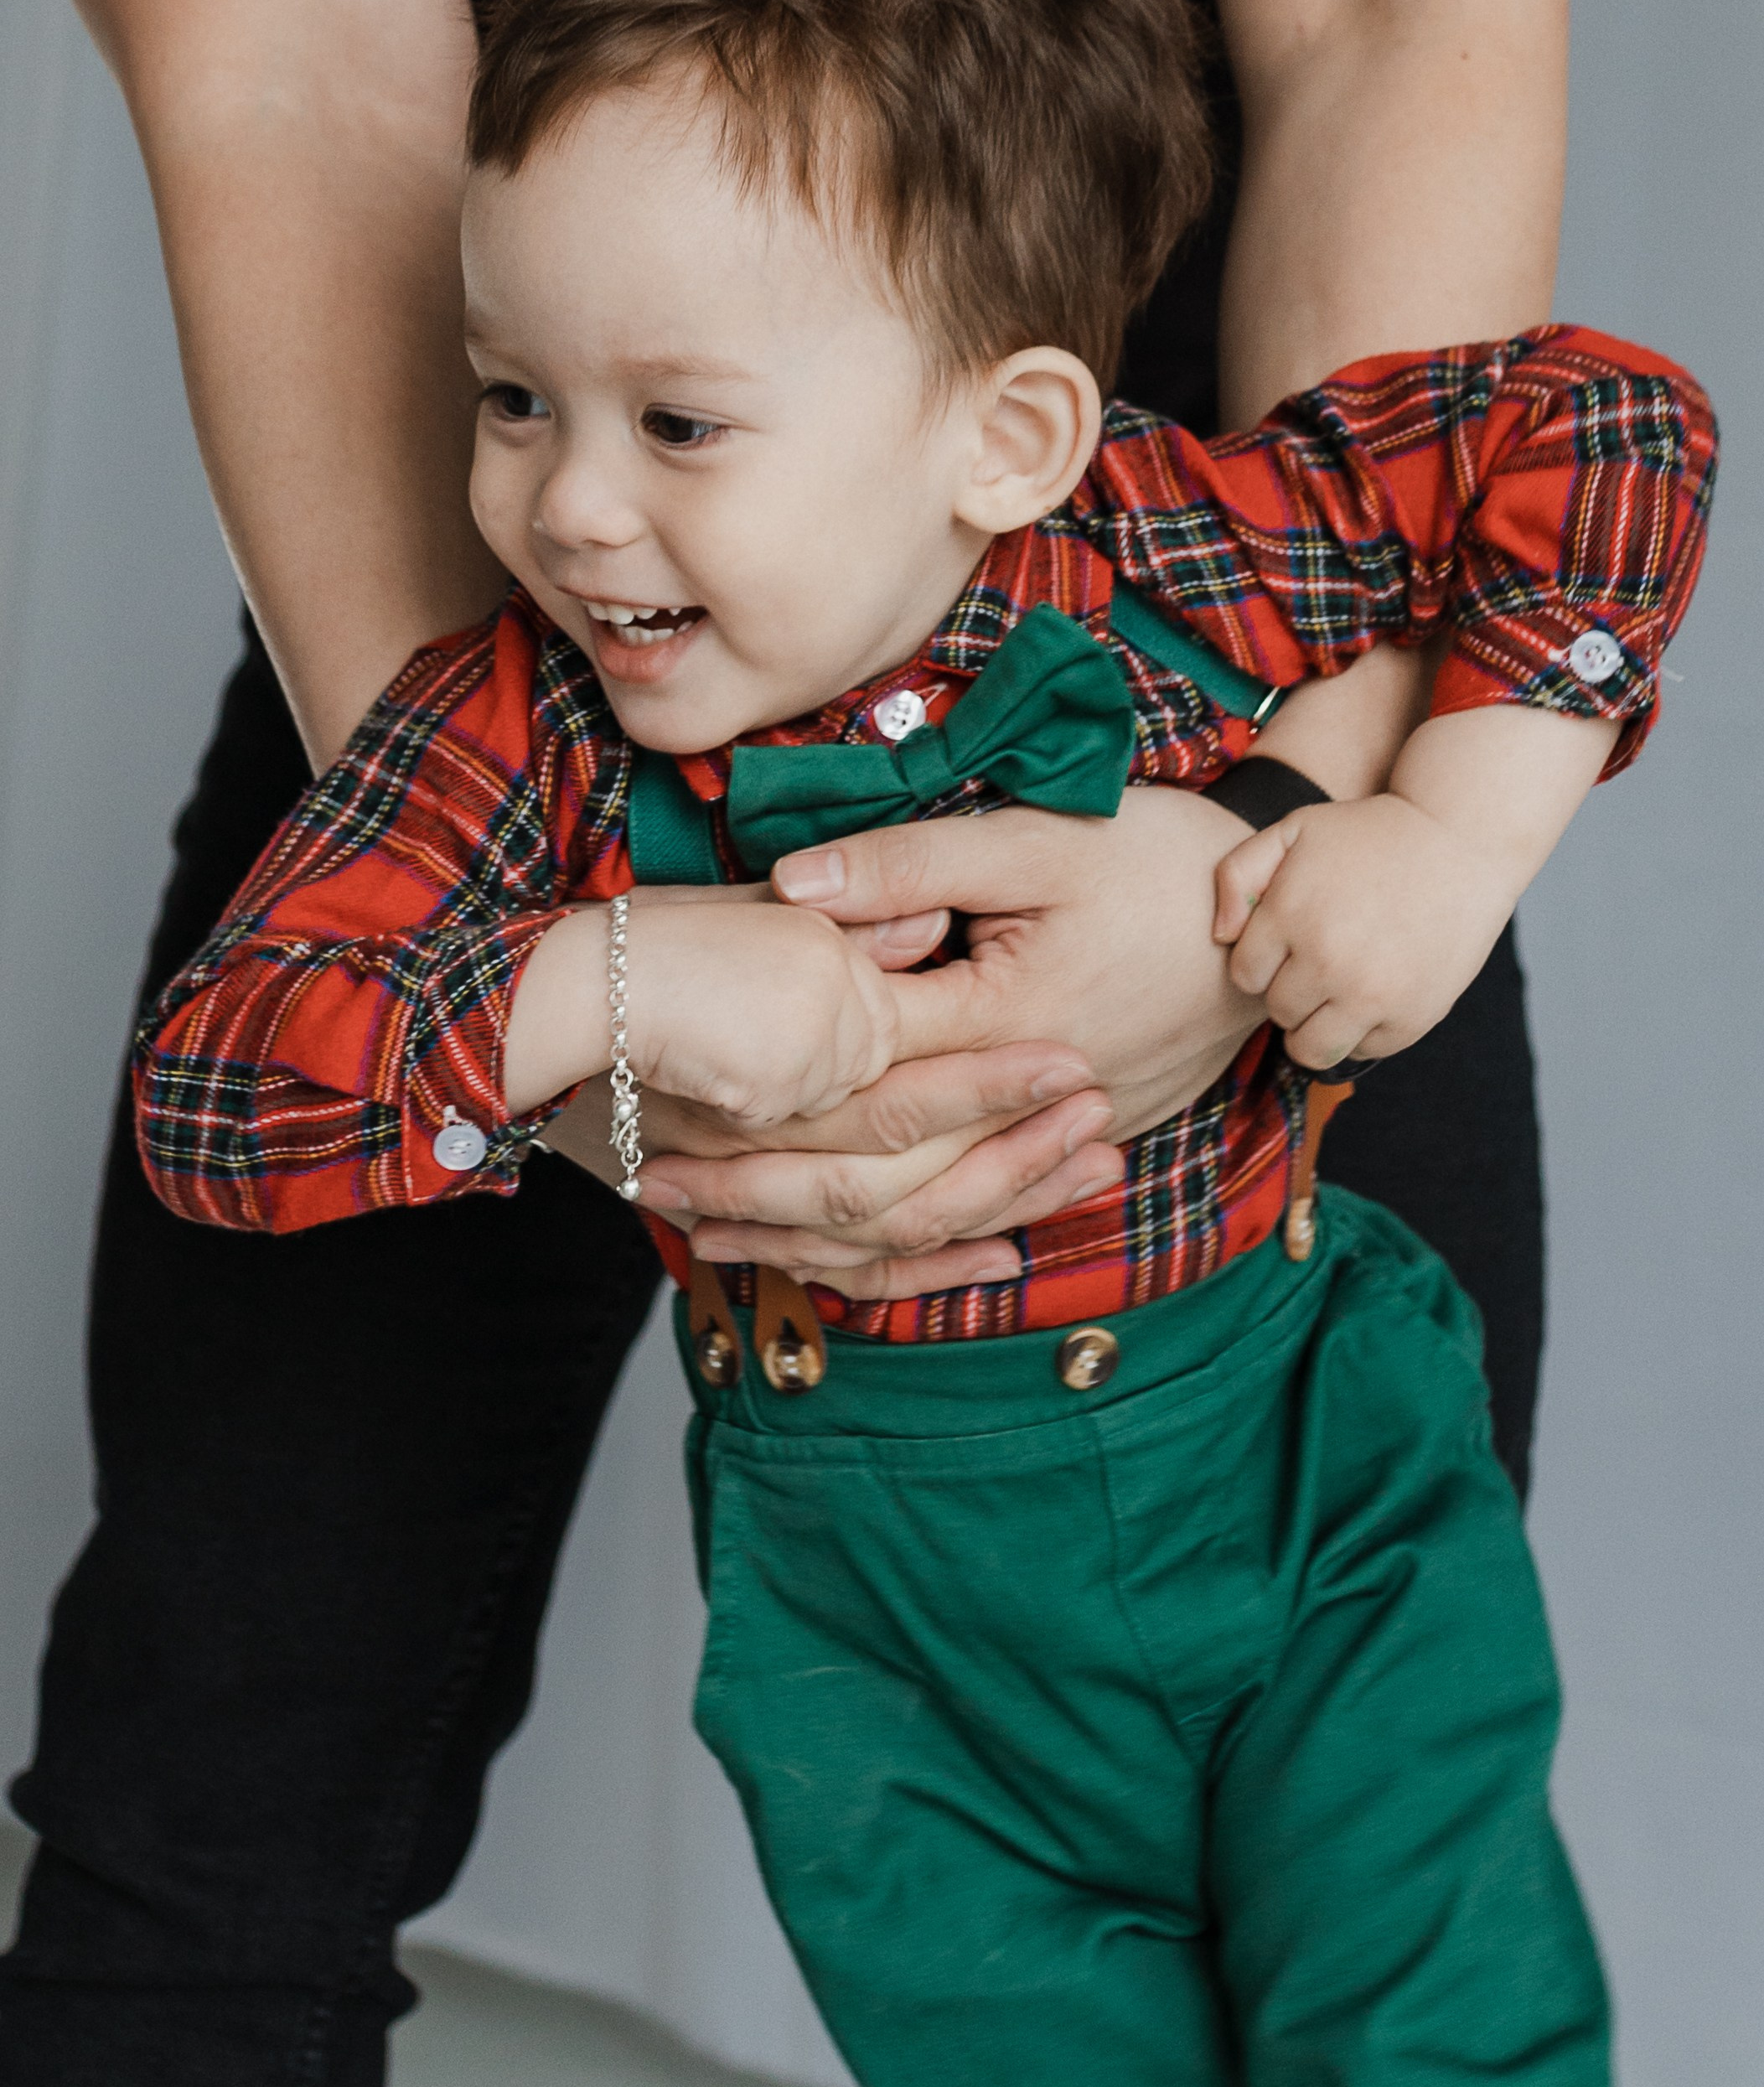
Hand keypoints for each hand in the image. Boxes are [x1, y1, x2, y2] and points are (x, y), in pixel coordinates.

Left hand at [665, 789, 1261, 1282]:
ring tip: (714, 1237)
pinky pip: (987, 1207)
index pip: (857, 1074)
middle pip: (877, 1168)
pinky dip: (911, 1235)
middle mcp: (1033, 1101)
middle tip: (650, 1192)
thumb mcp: (1034, 841)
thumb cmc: (1161, 859)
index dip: (756, 1093)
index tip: (660, 1100)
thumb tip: (790, 887)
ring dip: (819, 1228)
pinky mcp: (1096, 1137)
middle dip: (759, 1191)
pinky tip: (844, 1246)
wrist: (1284, 911)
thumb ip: (908, 864)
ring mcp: (1070, 1132)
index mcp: (1006, 1024)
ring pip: (927, 1208)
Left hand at [1213, 794, 1515, 1070]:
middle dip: (1290, 990)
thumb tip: (1222, 936)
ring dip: (1315, 1025)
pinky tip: (1375, 992)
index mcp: (1289, 917)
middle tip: (1320, 960)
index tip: (1288, 943)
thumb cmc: (1368, 835)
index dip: (1262, 961)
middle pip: (1278, 1011)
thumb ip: (1237, 873)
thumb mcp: (1292, 829)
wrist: (1459, 841)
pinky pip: (1362, 1050)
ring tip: (1335, 992)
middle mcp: (1327, 962)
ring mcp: (1371, 995)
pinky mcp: (1411, 1017)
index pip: (1245, 976)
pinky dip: (1362, 1031)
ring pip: (1311, 1048)